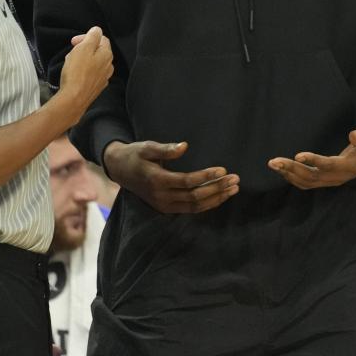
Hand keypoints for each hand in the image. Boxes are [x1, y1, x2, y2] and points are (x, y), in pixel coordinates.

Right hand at [57, 27, 112, 111]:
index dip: (87, 37)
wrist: (73, 98)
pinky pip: (90, 74)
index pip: (101, 38)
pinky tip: (74, 74)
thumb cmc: (77, 73)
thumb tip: (97, 30)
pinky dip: (83, 71)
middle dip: (84, 48)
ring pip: (93, 63)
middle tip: (72, 51)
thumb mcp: (83, 48)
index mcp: (107, 54)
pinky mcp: (96, 87)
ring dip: (82, 60)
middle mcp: (108, 66)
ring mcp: (103, 78)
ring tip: (71, 63)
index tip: (74, 41)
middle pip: (97, 51)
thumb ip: (92, 36)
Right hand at [103, 140, 238, 212]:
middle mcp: (161, 197)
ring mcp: (164, 205)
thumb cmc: (136, 155)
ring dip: (216, 198)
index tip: (223, 170)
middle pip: (195, 196)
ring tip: (234, 189)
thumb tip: (184, 146)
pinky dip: (207, 204)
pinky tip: (221, 197)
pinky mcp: (167, 208)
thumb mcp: (147, 147)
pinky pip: (191, 209)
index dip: (206, 176)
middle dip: (217, 188)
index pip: (187, 181)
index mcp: (157, 180)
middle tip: (235, 179)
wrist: (120, 170)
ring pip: (195, 206)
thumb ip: (165, 149)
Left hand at [268, 124, 355, 189]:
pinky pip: (309, 183)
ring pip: (308, 182)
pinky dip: (294, 178)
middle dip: (292, 169)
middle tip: (274, 161)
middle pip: (313, 177)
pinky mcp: (328, 179)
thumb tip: (354, 135)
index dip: (314, 161)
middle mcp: (340, 177)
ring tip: (273, 165)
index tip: (298, 155)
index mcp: (350, 166)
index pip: (329, 165)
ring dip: (289, 174)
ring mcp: (333, 180)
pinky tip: (283, 170)